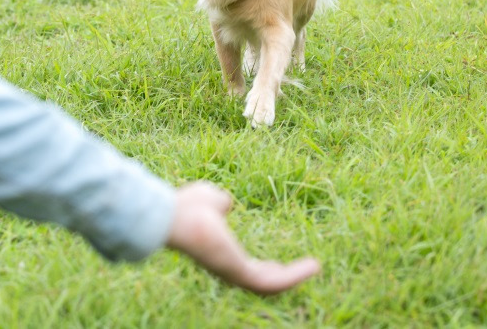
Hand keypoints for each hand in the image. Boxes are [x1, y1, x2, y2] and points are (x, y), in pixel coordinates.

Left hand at [166, 182, 320, 294]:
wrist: (171, 217)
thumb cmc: (185, 207)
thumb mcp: (211, 200)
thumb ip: (220, 203)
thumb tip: (227, 203)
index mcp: (220, 253)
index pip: (244, 267)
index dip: (263, 266)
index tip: (277, 262)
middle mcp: (226, 268)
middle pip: (259, 281)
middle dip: (281, 277)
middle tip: (302, 271)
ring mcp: (233, 274)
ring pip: (270, 285)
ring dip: (294, 278)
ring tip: (315, 267)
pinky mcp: (240, 274)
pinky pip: (272, 282)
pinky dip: (294, 276)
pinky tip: (313, 266)